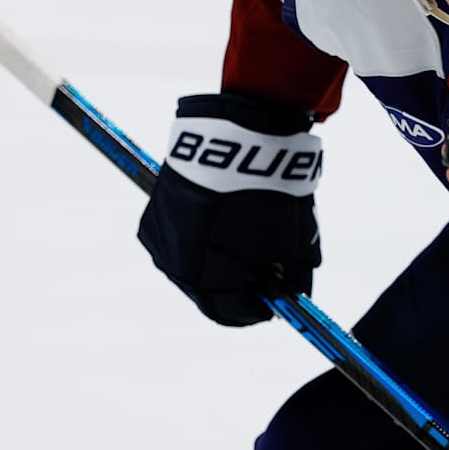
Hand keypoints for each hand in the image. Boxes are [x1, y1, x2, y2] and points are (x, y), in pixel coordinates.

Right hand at [137, 93, 322, 325]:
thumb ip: (295, 277)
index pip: (234, 313)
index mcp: (213, 279)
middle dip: (237, 289)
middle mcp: (180, 268)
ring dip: (216, 265)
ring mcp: (162, 243)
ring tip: (242, 242)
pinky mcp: (152, 218)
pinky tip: (219, 223)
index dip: (258, 310)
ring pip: (192, 270)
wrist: (235, 137)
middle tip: (262, 275)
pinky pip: (178, 244)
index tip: (274, 302)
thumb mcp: (295, 240)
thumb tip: (294, 297)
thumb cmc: (270, 190)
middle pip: (210, 295)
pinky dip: (198, 242)